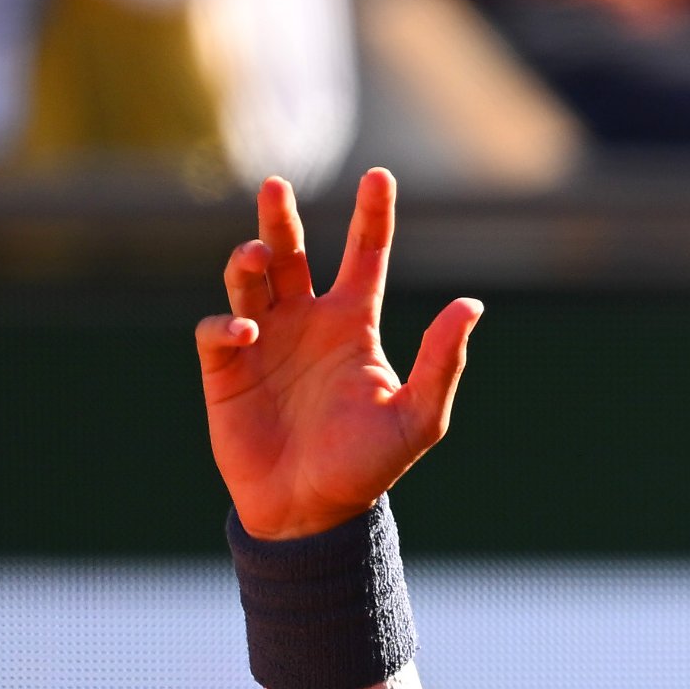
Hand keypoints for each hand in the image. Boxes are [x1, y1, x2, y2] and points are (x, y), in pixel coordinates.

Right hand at [196, 172, 482, 540]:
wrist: (312, 513)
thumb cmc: (368, 467)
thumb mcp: (418, 417)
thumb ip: (441, 360)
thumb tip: (472, 304)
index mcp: (353, 324)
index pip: (365, 255)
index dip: (372, 215)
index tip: (379, 175)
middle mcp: (306, 322)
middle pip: (292, 251)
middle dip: (281, 217)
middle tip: (275, 186)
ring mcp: (264, 341)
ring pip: (249, 278)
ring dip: (250, 259)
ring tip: (259, 257)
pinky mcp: (226, 369)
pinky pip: (217, 328)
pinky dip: (226, 321)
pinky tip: (246, 332)